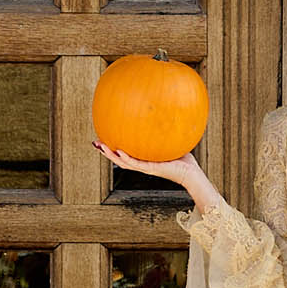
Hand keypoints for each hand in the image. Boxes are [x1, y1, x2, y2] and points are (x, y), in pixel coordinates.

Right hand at [92, 143, 221, 214]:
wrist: (191, 174)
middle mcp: (142, 165)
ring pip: (123, 163)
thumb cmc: (183, 159)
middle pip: (119, 159)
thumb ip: (166, 130)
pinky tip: (118, 151)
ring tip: (101, 146)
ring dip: (110, 155)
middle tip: (95, 142)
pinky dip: (126, 159)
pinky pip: (136, 164)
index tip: (103, 139)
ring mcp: (146, 168)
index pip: (125, 154)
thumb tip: (164, 113)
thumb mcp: (171, 141)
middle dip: (106, 151)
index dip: (113, 148)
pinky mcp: (152, 170)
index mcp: (144, 160)